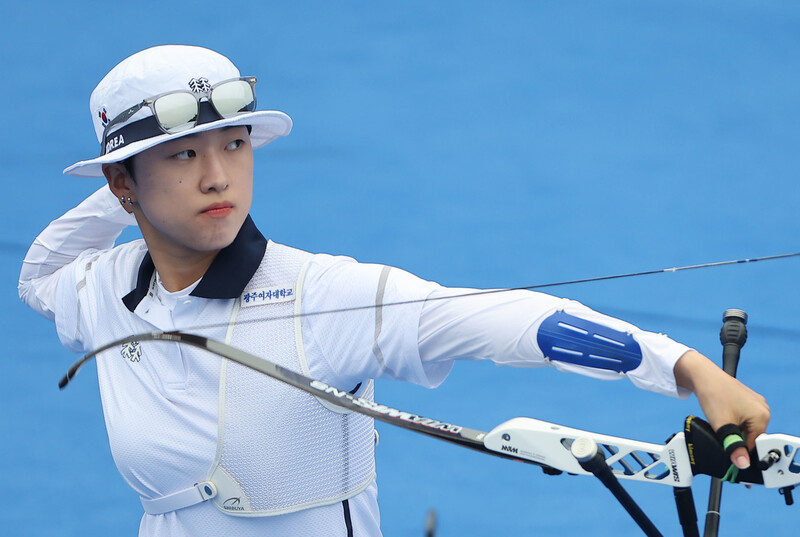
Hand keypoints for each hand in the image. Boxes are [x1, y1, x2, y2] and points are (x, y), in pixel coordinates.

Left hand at [674, 350, 769, 468]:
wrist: (701, 375)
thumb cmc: (713, 395)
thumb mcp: (723, 425)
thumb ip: (733, 446)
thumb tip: (743, 464)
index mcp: (762, 416)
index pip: (754, 445)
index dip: (740, 450)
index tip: (728, 450)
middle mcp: (762, 409)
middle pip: (750, 437)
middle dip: (735, 438)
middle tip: (721, 431)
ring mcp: (754, 404)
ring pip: (745, 428)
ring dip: (732, 430)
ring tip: (720, 421)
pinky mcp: (745, 400)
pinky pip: (741, 419)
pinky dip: (732, 421)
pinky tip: (722, 416)